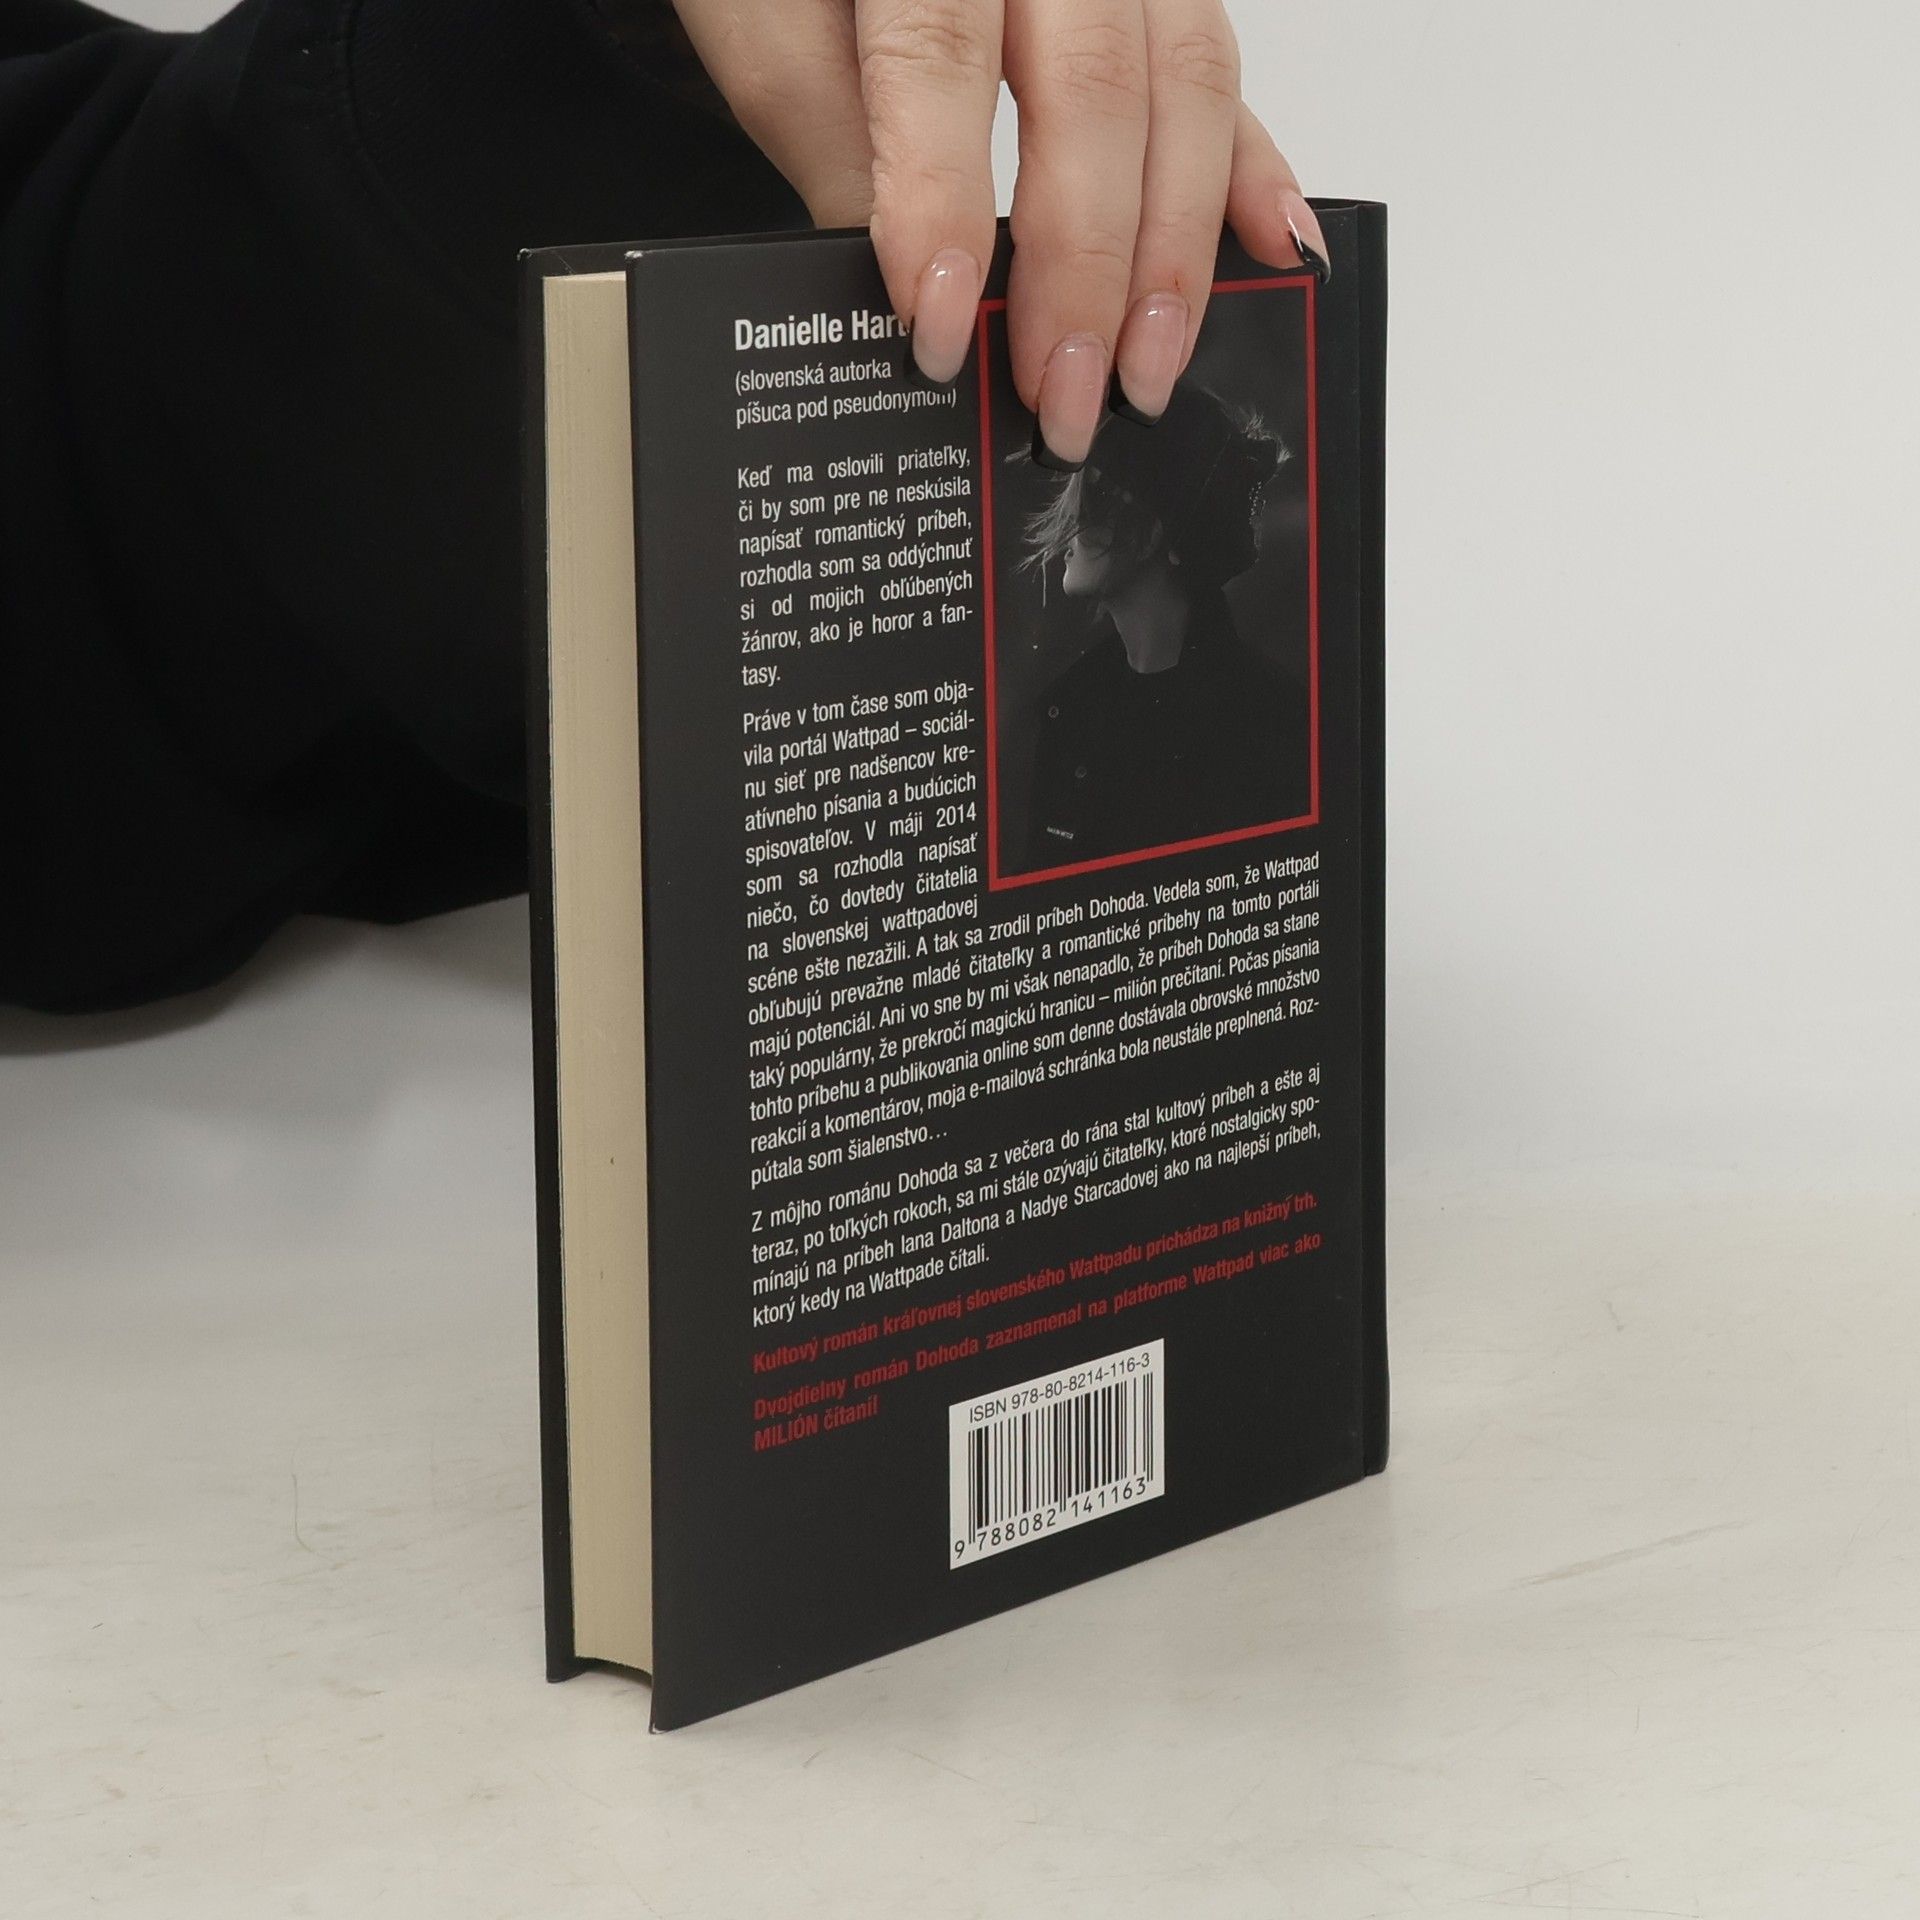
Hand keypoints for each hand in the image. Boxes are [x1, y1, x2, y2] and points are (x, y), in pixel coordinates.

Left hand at [663, 0, 1327, 462]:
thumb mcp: (766, 27)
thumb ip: (834, 149)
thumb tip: (912, 303)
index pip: (942, 58)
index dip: (946, 208)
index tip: (940, 335)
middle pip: (1094, 89)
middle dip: (1085, 270)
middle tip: (1063, 399)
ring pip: (1185, 87)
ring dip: (1176, 251)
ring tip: (1147, 371)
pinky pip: (1222, 74)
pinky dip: (1252, 171)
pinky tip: (1276, 250)